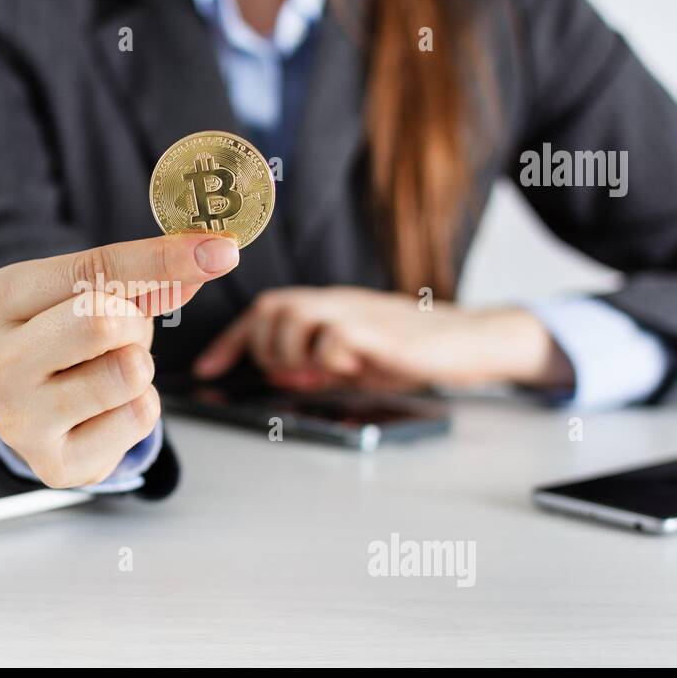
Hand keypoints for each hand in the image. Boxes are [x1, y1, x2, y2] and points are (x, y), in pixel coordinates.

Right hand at [0, 234, 239, 487]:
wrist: (30, 403)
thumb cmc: (62, 334)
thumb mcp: (91, 291)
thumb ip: (145, 275)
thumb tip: (211, 255)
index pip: (93, 268)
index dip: (163, 258)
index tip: (219, 251)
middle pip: (102, 322)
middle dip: (134, 322)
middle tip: (122, 331)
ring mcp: (18, 421)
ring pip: (127, 373)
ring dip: (140, 365)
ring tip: (112, 369)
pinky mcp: (54, 464)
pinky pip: (138, 419)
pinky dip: (140, 405)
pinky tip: (109, 407)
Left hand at [193, 286, 573, 392]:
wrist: (470, 340)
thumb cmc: (412, 350)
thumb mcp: (353, 358)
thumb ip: (315, 360)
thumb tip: (278, 373)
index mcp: (326, 306)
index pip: (263, 312)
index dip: (230, 342)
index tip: (207, 371)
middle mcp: (335, 301)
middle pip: (270, 307)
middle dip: (264, 347)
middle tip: (287, 376)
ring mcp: (356, 311)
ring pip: (292, 317)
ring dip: (292, 353)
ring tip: (318, 374)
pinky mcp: (378, 329)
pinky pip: (332, 338)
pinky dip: (330, 359)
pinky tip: (353, 369)